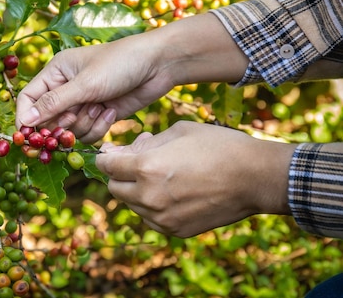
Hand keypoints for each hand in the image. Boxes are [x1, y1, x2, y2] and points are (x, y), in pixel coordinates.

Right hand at [16, 34, 173, 141]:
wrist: (159, 65)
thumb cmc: (119, 63)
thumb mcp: (85, 83)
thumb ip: (54, 103)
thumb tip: (25, 120)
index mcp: (56, 73)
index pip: (28, 99)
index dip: (27, 118)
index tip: (29, 137)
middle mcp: (66, 88)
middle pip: (48, 120)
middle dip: (63, 124)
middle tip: (77, 116)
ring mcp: (83, 103)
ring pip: (69, 131)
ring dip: (85, 124)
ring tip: (101, 107)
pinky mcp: (99, 115)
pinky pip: (87, 134)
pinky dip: (98, 128)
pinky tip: (111, 112)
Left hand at [95, 121, 294, 237]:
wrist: (255, 177)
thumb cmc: (218, 146)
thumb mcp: (177, 132)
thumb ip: (143, 144)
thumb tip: (119, 151)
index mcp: (146, 168)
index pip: (106, 166)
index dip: (105, 157)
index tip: (110, 153)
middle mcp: (149, 196)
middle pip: (114, 188)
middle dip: (120, 174)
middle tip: (137, 162)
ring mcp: (162, 217)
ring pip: (132, 204)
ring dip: (136, 190)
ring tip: (161, 174)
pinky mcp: (175, 230)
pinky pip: (150, 218)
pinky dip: (152, 206)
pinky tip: (171, 191)